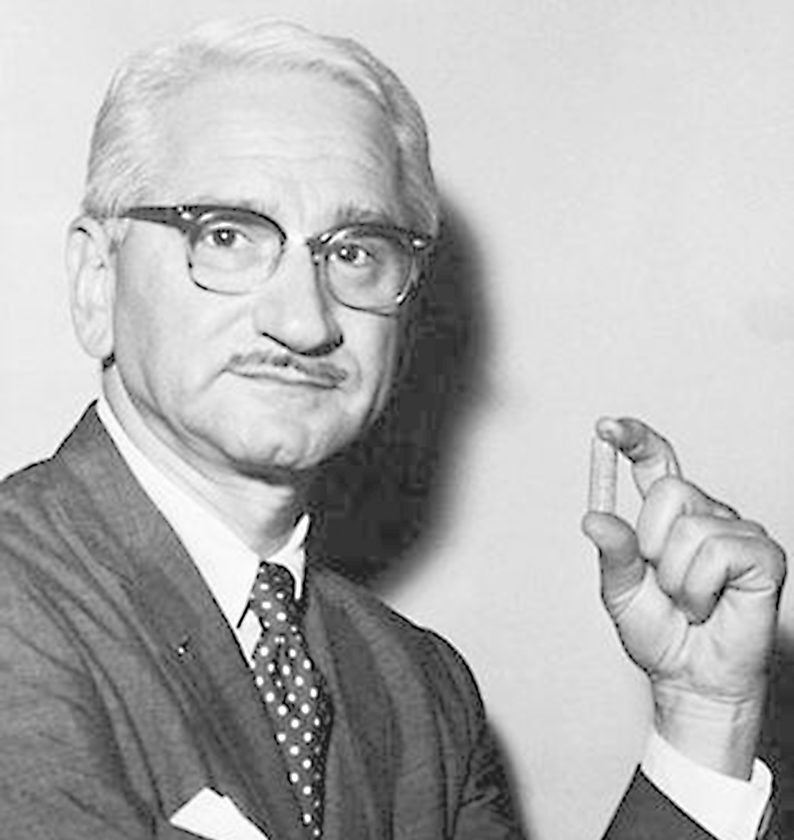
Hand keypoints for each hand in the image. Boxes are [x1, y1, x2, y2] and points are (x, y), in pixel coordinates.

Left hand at [581, 417, 785, 778]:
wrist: (690, 678)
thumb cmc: (660, 634)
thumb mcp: (619, 591)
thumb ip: (611, 552)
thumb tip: (593, 518)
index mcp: (669, 517)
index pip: (656, 463)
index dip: (635, 439)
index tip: (607, 427)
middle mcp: (707, 515)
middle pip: (669, 491)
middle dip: (651, 544)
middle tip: (661, 582)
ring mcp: (738, 532)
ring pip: (690, 528)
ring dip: (675, 578)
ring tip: (687, 600)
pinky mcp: (764, 556)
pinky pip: (717, 553)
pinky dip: (700, 588)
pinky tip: (709, 604)